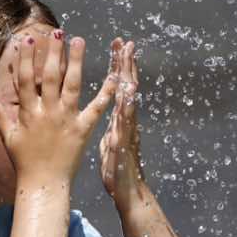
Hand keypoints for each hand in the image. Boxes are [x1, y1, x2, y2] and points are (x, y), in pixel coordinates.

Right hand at [0, 30, 117, 185]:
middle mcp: (47, 113)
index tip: (27, 40)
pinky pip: (96, 108)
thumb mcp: (8, 137)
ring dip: (76, 61)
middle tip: (57, 32)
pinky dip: (105, 93)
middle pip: (50, 77)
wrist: (44, 184)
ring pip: (72, 85)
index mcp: (29, 113)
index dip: (26, 59)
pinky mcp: (83, 130)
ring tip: (78, 41)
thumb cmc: (24, 162)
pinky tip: (113, 76)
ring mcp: (66, 120)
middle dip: (53, 52)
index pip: (26, 80)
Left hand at [98, 38, 145, 207]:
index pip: (120, 86)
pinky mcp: (123, 150)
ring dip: (128, 87)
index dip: (121, 65)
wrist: (129, 193)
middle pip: (128, 89)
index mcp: (121, 119)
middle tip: (126, 44)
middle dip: (127, 66)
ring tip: (126, 68)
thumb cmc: (118, 167)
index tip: (119, 44)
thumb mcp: (111, 139)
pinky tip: (125, 105)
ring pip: (129, 107)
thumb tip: (107, 109)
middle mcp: (127, 123)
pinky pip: (124, 131)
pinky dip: (125, 117)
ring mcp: (127, 136)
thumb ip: (111, 123)